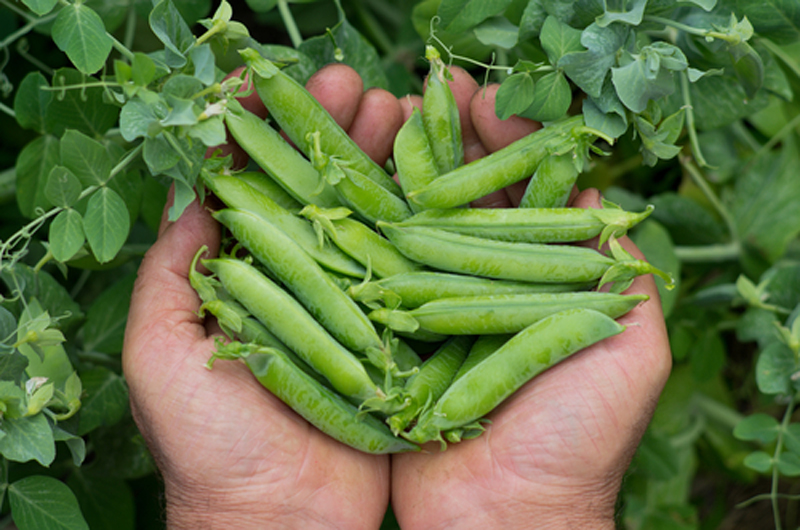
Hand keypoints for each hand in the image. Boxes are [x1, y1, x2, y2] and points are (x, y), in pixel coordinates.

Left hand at [122, 64, 403, 528]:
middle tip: (363, 86)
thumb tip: (193, 192)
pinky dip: (424, 222)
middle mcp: (301, 281)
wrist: (284, 521)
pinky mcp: (397, 330)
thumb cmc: (213, 446)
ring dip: (385, 162)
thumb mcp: (161, 354)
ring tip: (403, 113)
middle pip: (320, 191)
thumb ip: (171, 272)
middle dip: (338, 133)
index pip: (256, 187)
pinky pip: (411, 267)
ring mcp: (353, 302)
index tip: (284, 88)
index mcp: (243, 278)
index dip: (268, 134)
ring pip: (369, 217)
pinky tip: (438, 179)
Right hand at [391, 69, 671, 529]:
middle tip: (429, 93)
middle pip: (466, 202)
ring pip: (417, 227)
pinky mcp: (390, 333)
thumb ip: (626, 279)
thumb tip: (601, 205)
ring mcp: (434, 307)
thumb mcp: (631, 354)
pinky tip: (351, 182)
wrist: (497, 518)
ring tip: (386, 119)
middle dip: (450, 144)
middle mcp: (485, 287)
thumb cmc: (571, 441)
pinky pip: (375, 272)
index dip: (511, 145)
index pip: (524, 196)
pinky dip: (364, 228)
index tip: (488, 100)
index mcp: (540, 283)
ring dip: (403, 172)